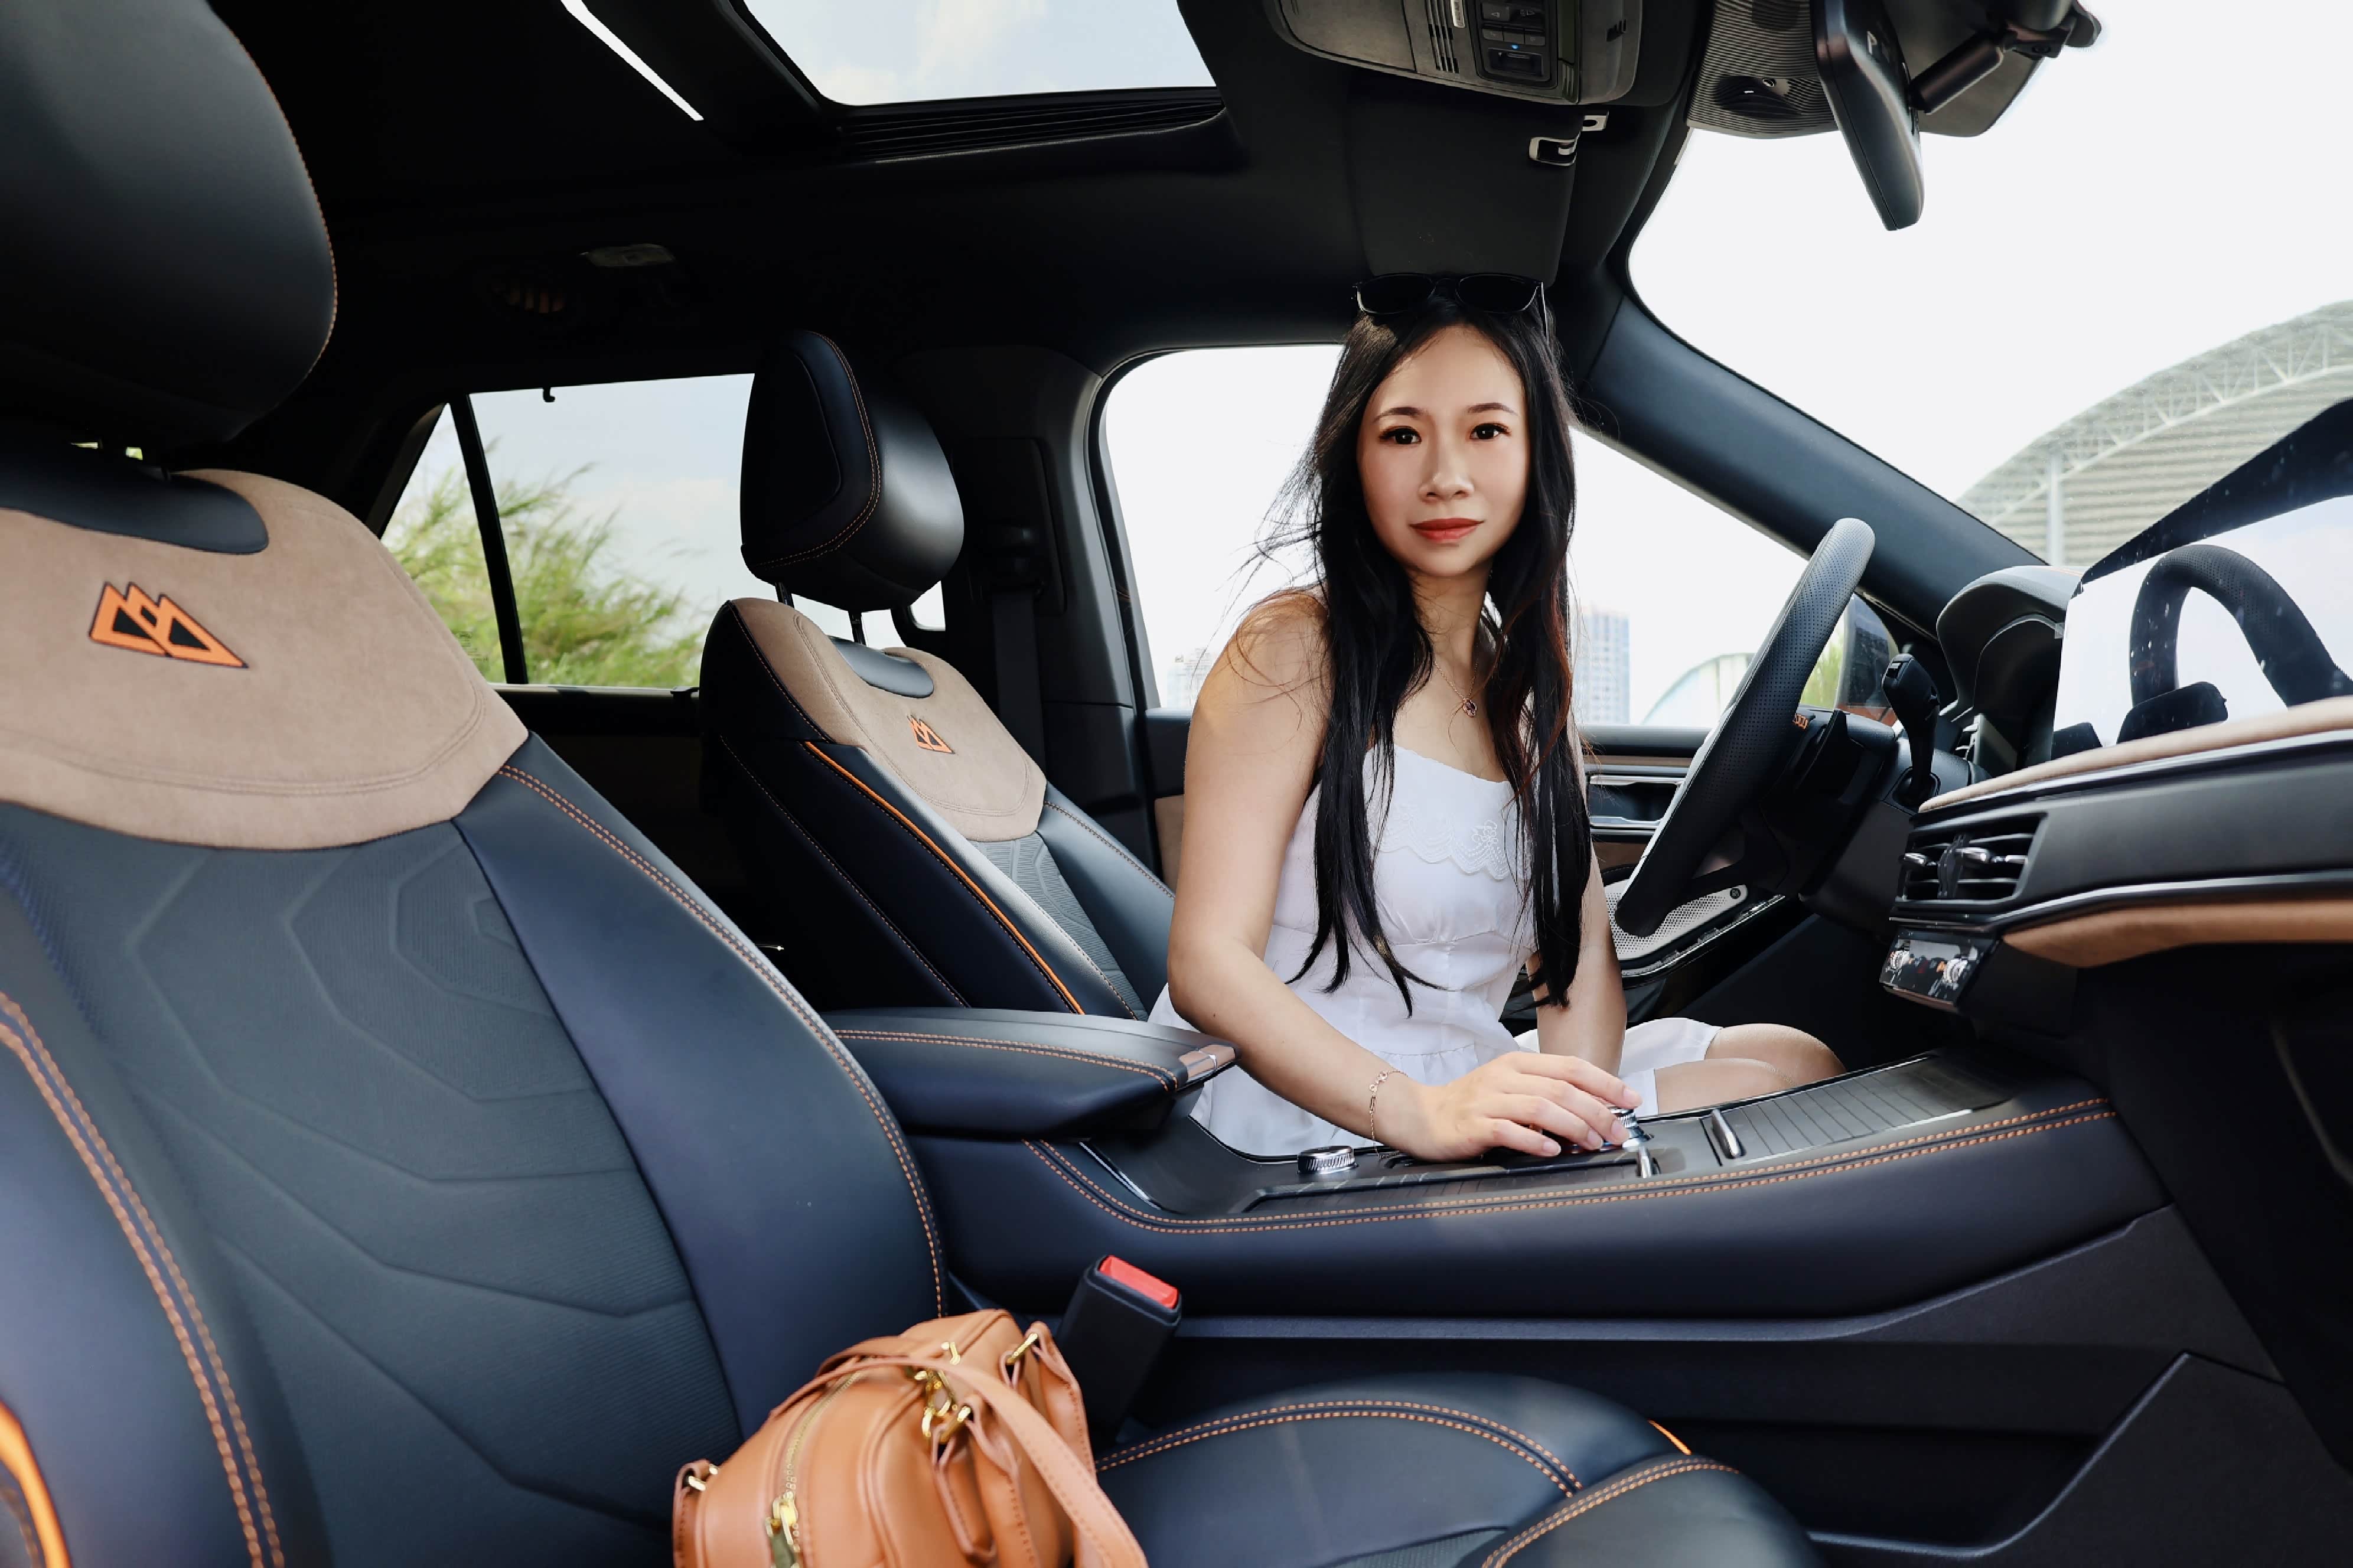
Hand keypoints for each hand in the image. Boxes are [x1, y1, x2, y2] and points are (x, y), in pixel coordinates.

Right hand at [1382, 1054, 1638, 1162]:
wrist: (1421, 1116)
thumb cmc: (1472, 1105)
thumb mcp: (1510, 1089)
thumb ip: (1547, 1094)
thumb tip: (1595, 1111)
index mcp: (1518, 1063)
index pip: (1571, 1067)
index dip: (1606, 1082)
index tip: (1631, 1099)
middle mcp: (1504, 1077)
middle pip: (1561, 1089)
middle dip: (1597, 1111)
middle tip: (1617, 1132)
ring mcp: (1487, 1099)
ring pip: (1541, 1107)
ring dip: (1573, 1126)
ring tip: (1591, 1144)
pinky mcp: (1473, 1124)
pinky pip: (1509, 1131)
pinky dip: (1535, 1141)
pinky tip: (1552, 1150)